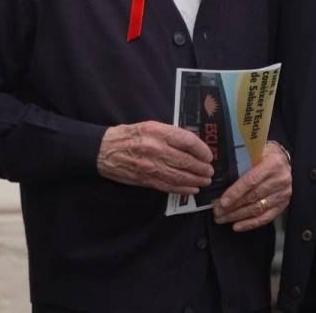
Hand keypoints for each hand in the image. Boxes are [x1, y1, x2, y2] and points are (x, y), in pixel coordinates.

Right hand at [97, 121, 213, 194]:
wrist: (105, 151)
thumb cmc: (128, 135)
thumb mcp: (150, 126)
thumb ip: (170, 134)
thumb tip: (192, 145)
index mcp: (158, 132)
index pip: (188, 141)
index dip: (202, 150)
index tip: (208, 155)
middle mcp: (156, 148)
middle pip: (186, 161)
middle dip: (202, 168)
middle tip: (210, 171)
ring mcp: (151, 166)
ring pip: (180, 176)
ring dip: (196, 180)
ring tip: (205, 181)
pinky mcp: (146, 180)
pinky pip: (168, 186)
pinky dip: (183, 189)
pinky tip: (192, 189)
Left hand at [213, 141, 291, 230]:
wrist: (285, 160)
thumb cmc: (266, 154)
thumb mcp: (256, 150)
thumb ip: (242, 160)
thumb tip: (220, 173)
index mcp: (273, 163)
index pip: (251, 180)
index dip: (236, 192)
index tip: (222, 201)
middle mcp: (280, 179)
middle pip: (253, 197)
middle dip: (232, 206)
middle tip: (217, 211)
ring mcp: (283, 193)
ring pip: (257, 209)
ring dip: (238, 216)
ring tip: (222, 218)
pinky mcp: (283, 204)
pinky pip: (266, 217)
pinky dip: (250, 223)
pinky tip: (237, 226)